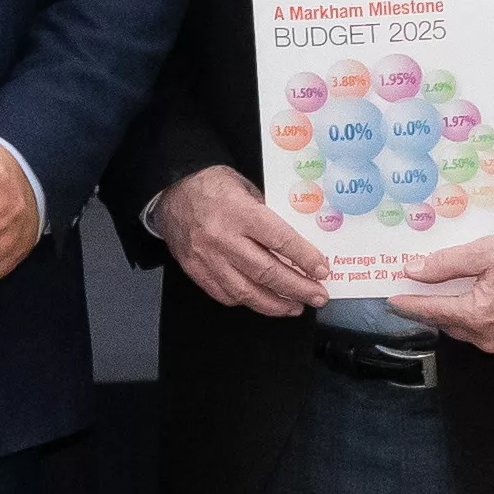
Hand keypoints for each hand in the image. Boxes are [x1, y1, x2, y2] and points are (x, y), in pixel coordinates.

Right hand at [148, 163, 330, 318]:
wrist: (171, 192)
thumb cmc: (211, 185)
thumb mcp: (245, 186)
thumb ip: (267, 214)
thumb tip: (294, 242)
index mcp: (239, 212)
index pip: (280, 240)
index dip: (304, 258)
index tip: (322, 270)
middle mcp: (223, 239)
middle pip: (267, 272)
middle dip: (297, 288)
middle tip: (318, 296)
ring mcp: (207, 258)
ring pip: (246, 292)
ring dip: (275, 304)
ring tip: (295, 307)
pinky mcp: (195, 271)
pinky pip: (224, 295)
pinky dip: (247, 302)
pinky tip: (263, 302)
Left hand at [392, 238, 493, 363]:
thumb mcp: (486, 253)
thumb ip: (446, 264)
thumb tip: (414, 271)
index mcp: (478, 316)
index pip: (433, 312)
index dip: (411, 305)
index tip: (394, 301)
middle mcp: (491, 340)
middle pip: (453, 325)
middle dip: (440, 309)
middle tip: (428, 294)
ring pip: (474, 336)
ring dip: (466, 320)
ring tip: (465, 298)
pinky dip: (490, 329)